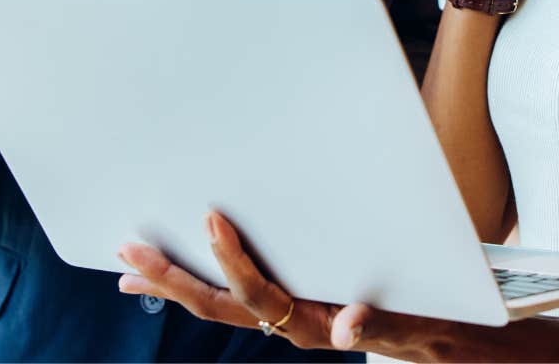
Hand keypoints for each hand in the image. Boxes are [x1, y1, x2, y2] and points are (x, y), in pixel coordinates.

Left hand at [117, 212, 448, 359]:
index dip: (231, 260)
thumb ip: (376, 323)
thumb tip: (347, 325)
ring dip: (172, 284)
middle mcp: (286, 324)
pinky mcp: (284, 307)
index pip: (257, 293)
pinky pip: (230, 299)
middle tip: (129, 252)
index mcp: (307, 323)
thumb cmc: (417, 321)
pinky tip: (179, 272)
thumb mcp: (404, 321)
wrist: (429, 339)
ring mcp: (281, 318)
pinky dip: (198, 284)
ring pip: (215, 304)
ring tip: (130, 269)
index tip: (211, 219)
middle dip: (170, 279)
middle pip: (215, 305)